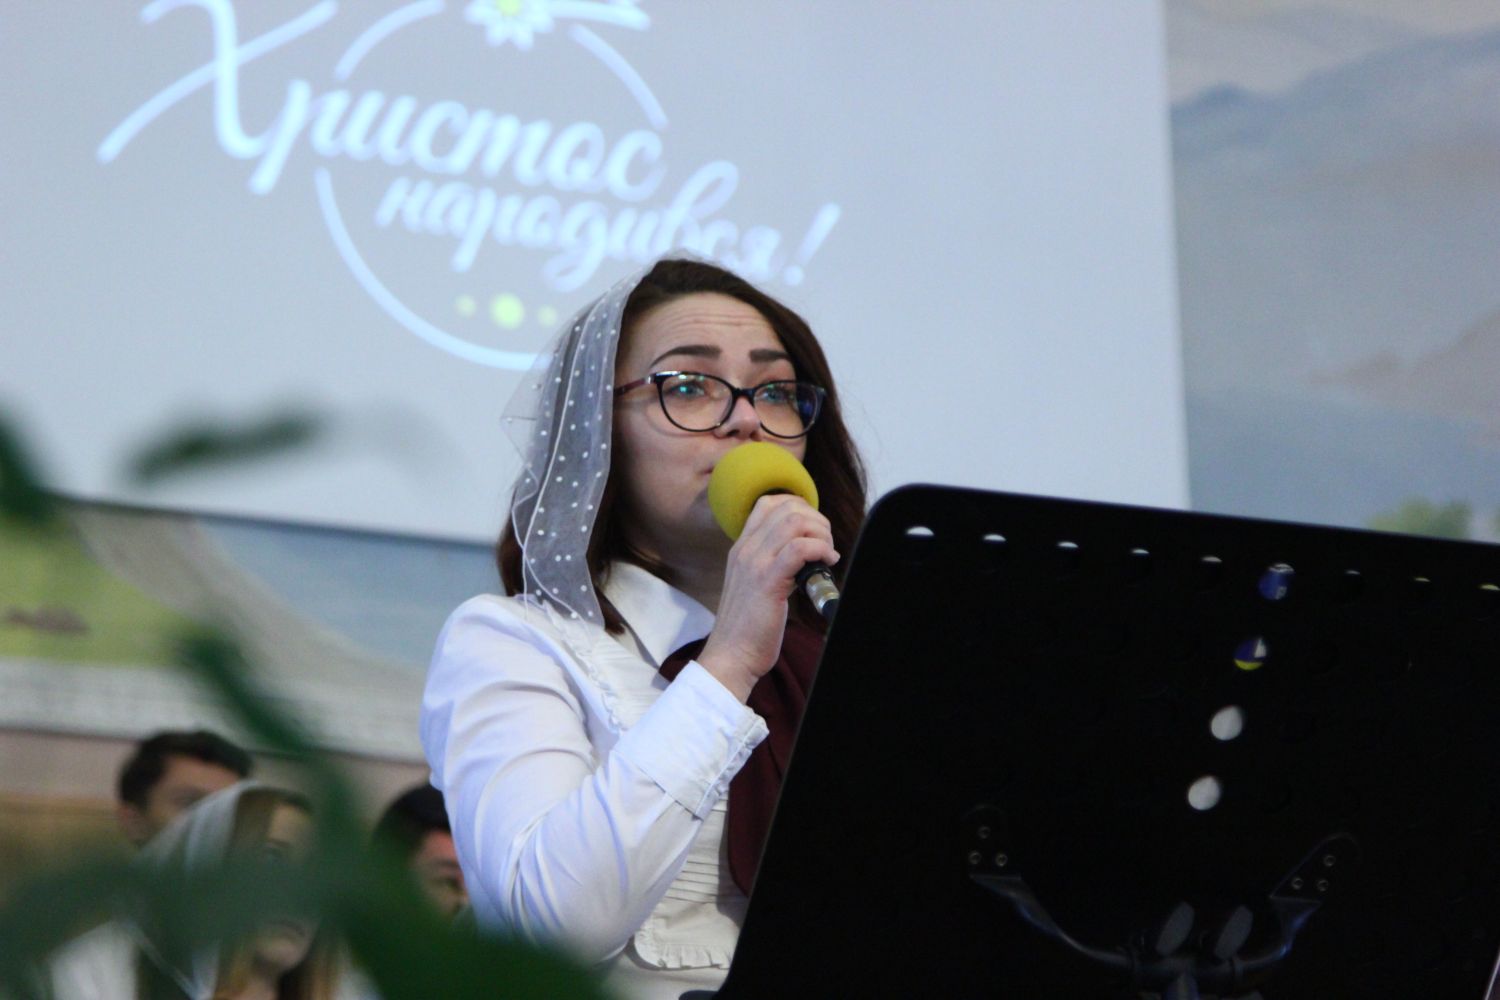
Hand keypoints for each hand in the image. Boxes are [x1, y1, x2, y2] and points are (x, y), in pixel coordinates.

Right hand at [697, 494, 838, 701]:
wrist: (731, 655)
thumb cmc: (749, 627)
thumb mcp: (755, 585)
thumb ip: (772, 564)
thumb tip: (805, 553)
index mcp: (742, 548)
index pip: (768, 503)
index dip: (799, 507)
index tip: (814, 530)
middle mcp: (745, 549)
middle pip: (786, 507)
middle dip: (816, 520)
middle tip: (826, 544)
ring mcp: (754, 563)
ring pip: (794, 521)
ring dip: (821, 533)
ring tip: (827, 555)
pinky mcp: (767, 581)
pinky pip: (799, 549)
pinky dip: (820, 550)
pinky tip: (826, 564)